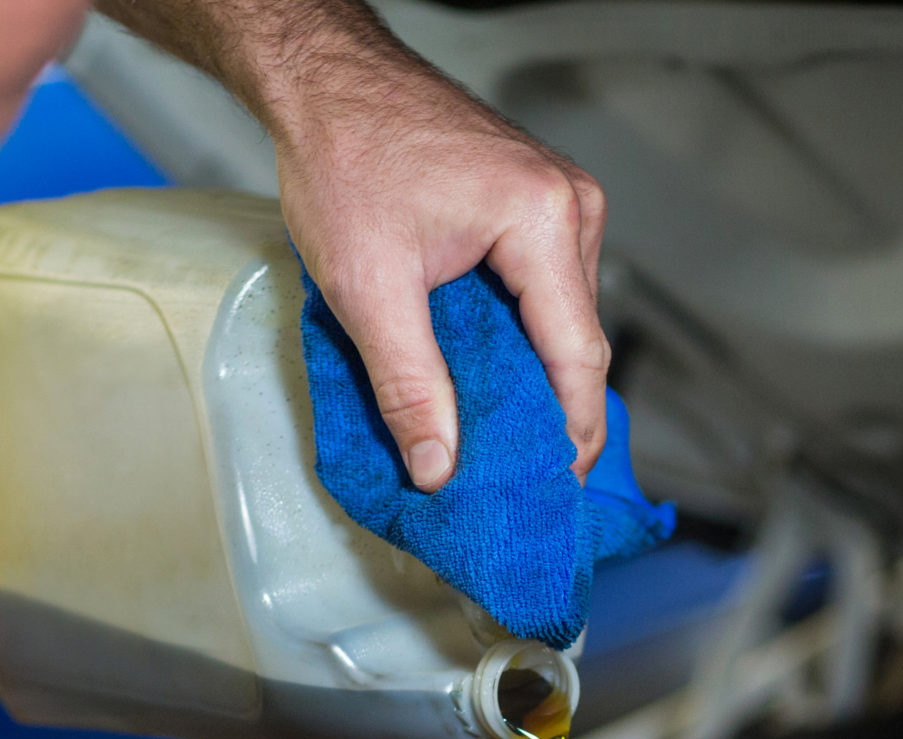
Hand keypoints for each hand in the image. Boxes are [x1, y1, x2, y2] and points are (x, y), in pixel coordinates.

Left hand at [98, 0, 610, 491]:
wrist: (324, 80)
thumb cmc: (344, 157)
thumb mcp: (369, 287)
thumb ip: (410, 387)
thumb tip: (439, 469)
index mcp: (546, 221)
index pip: (578, 357)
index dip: (568, 437)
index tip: (551, 494)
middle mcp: (571, 208)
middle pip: (577, 342)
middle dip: (546, 415)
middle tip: (513, 480)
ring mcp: (560, 203)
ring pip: (560, 321)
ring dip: (528, 379)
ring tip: (491, 439)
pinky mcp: (535, 205)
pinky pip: (543, 292)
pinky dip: (516, 339)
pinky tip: (482, 378)